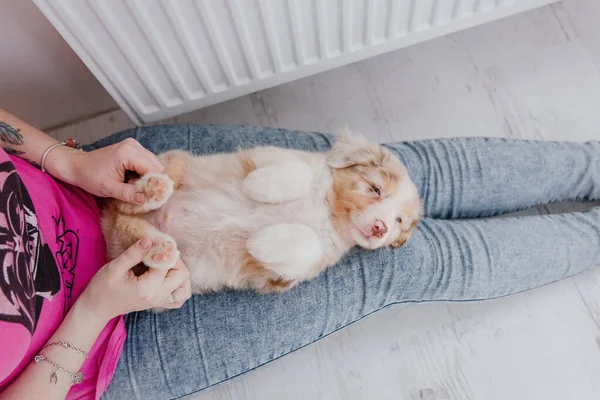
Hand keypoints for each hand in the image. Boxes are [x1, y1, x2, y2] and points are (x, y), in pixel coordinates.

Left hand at [49, 138, 164, 203]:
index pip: (153, 169)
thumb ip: (128, 193)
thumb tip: (145, 199)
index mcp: (128, 153)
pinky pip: (147, 162)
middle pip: (156, 166)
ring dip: (148, 177)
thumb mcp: (108, 188)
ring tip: (133, 185)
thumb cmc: (90, 176)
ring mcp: (134, 145)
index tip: (152, 197)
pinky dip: (143, 172)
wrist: (77, 165)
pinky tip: (132, 178)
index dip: (155, 184)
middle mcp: (134, 146)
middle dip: (152, 180)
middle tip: (140, 192)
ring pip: (153, 164)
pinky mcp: (133, 148)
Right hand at [79, 237, 191, 321]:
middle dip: (173, 260)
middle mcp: (158, 296)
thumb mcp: (114, 267)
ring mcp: (160, 302)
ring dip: (179, 273)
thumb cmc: (102, 287)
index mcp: (147, 288)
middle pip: (182, 274)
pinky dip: (180, 286)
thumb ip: (134, 253)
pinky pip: (180, 298)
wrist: (96, 308)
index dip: (163, 250)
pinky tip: (168, 278)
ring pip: (185, 287)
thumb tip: (151, 239)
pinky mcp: (160, 304)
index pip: (167, 264)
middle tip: (158, 255)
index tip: (154, 244)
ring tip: (164, 266)